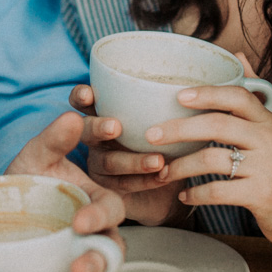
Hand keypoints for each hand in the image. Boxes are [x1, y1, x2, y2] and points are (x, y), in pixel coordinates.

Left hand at [5, 111, 126, 271]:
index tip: (79, 221)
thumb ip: (54, 139)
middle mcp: (98, 240)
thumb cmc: (26, 183)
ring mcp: (84, 270)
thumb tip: (70, 116)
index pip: (111, 210)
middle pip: (113, 257)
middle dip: (98, 265)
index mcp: (97, 205)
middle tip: (77, 268)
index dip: (99, 216)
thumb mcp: (36, 157)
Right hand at [68, 84, 187, 226]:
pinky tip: (164, 176)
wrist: (169, 184)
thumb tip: (189, 83)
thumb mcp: (164, 118)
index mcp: (103, 113)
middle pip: (86, 130)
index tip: (89, 94)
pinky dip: (145, 180)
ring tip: (158, 161)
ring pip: (109, 162)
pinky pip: (124, 185)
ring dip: (133, 161)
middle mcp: (95, 138)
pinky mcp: (109, 189)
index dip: (81, 96)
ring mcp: (99, 164)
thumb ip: (164, 102)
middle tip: (115, 127)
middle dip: (98, 126)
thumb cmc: (165, 140)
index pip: (83, 100)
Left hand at [153, 81, 271, 246]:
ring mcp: (267, 168)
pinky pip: (219, 191)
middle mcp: (269, 140)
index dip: (206, 93)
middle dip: (179, 129)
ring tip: (163, 172)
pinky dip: (196, 193)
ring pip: (213, 159)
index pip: (237, 96)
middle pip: (217, 125)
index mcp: (268, 121)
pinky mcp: (262, 196)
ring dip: (181, 166)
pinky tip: (185, 195)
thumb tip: (237, 55)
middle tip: (152, 135)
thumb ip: (252, 95)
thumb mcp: (271, 129)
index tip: (178, 96)